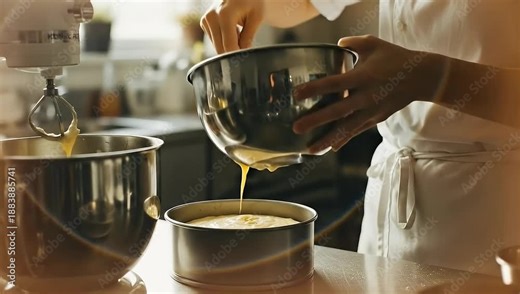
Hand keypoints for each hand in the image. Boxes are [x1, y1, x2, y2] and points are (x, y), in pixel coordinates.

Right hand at [200, 0, 263, 53]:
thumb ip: (248, 37)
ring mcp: (206, 20)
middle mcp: (212, 17)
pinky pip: (215, 41)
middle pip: (221, 49)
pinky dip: (224, 40)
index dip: (238, 56)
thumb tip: (242, 54)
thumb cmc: (251, 1)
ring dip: (229, 45)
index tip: (245, 58)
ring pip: (217, 46)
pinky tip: (231, 29)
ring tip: (239, 31)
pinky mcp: (204, 23)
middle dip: (234, 51)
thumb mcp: (256, 18)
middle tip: (245, 44)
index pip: (229, 46)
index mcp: (225, 15)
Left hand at [293, 35, 443, 152]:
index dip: (314, 89)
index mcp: (362, 77)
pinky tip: (330, 148)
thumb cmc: (394, 58)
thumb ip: (352, 43)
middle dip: (316, 121)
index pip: (334, 84)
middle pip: (337, 111)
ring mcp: (371, 110)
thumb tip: (337, 44)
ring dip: (327, 139)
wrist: (421, 77)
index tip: (296, 94)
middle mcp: (366, 96)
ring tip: (309, 149)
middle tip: (296, 128)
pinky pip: (357, 131)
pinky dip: (344, 139)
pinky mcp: (376, 118)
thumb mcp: (373, 44)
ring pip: (346, 128)